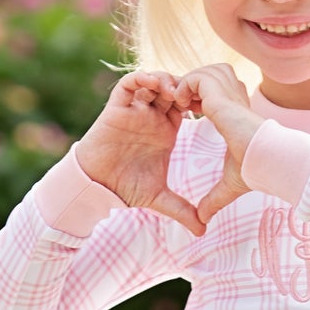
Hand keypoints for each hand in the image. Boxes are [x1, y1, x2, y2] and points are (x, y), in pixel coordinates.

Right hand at [73, 70, 206, 236]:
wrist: (97, 186)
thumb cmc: (125, 187)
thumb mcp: (160, 198)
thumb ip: (182, 210)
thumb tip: (203, 231)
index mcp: (166, 131)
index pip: (187, 106)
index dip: (199, 102)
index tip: (212, 108)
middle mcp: (151, 117)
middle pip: (173, 89)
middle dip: (185, 86)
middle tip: (197, 94)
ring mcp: (135, 110)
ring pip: (153, 82)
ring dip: (166, 80)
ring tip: (176, 91)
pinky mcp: (117, 107)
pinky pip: (129, 83)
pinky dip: (142, 78)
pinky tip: (153, 84)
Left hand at [177, 63, 265, 225]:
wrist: (268, 160)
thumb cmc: (256, 170)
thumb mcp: (230, 185)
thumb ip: (214, 198)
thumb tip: (203, 221)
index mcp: (236, 112)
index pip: (213, 93)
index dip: (196, 100)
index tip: (183, 116)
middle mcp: (235, 97)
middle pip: (208, 76)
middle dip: (188, 88)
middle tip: (174, 107)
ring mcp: (229, 91)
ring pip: (202, 72)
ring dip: (185, 84)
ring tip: (175, 104)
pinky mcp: (221, 91)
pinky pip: (194, 77)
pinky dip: (183, 85)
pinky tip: (179, 104)